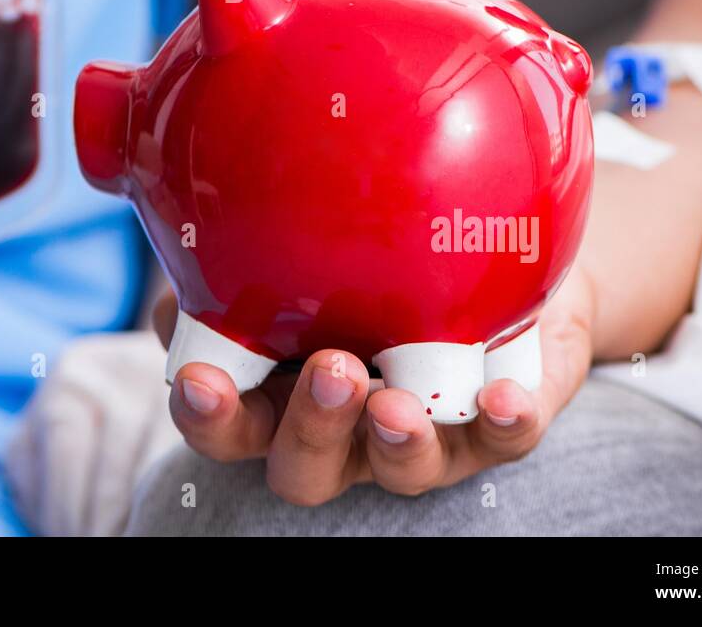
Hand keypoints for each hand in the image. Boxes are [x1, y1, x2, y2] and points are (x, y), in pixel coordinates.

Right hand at [155, 265, 595, 505]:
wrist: (485, 237)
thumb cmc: (364, 244)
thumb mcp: (298, 234)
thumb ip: (240, 240)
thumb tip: (196, 235)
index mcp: (280, 388)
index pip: (227, 423)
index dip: (208, 415)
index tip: (198, 382)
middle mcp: (346, 427)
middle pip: (306, 467)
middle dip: (312, 428)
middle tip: (330, 369)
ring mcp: (422, 434)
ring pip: (402, 467)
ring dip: (396, 441)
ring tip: (395, 401)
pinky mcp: (497, 423)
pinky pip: (504, 441)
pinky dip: (504, 425)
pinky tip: (502, 400)